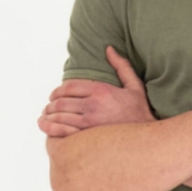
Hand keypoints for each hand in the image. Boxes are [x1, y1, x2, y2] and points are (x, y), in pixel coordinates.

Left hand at [38, 46, 153, 136]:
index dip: (57, 91)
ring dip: (48, 116)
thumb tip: (109, 49)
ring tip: (44, 118)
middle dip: (51, 105)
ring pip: (59, 116)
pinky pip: (62, 132)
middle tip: (48, 108)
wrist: (147, 141)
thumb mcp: (134, 87)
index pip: (69, 87)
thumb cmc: (141, 114)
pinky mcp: (87, 139)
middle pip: (61, 102)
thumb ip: (122, 66)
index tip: (54, 96)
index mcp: (101, 91)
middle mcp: (93, 105)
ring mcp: (89, 123)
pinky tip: (47, 128)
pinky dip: (51, 129)